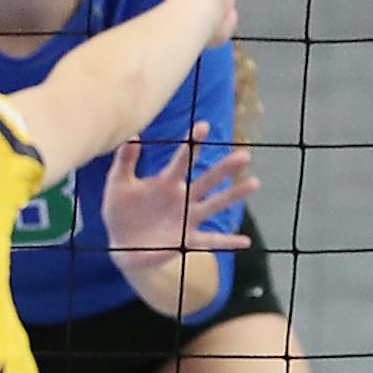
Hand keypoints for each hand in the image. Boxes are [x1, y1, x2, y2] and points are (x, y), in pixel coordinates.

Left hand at [102, 126, 257, 268]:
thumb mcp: (118, 184)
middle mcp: (182, 198)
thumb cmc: (120, 211)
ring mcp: (187, 219)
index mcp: (166, 182)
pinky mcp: (186, 240)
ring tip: (254, 183)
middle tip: (244, 156)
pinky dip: (228, 242)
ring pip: (214, 205)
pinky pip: (210, 241)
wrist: (120, 245)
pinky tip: (246, 242)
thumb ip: (125, 160)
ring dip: (233, 195)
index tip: (204, 127)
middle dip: (225, 169)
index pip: (182, 160)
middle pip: (207, 181)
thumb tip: (134, 134)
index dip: (192, 144)